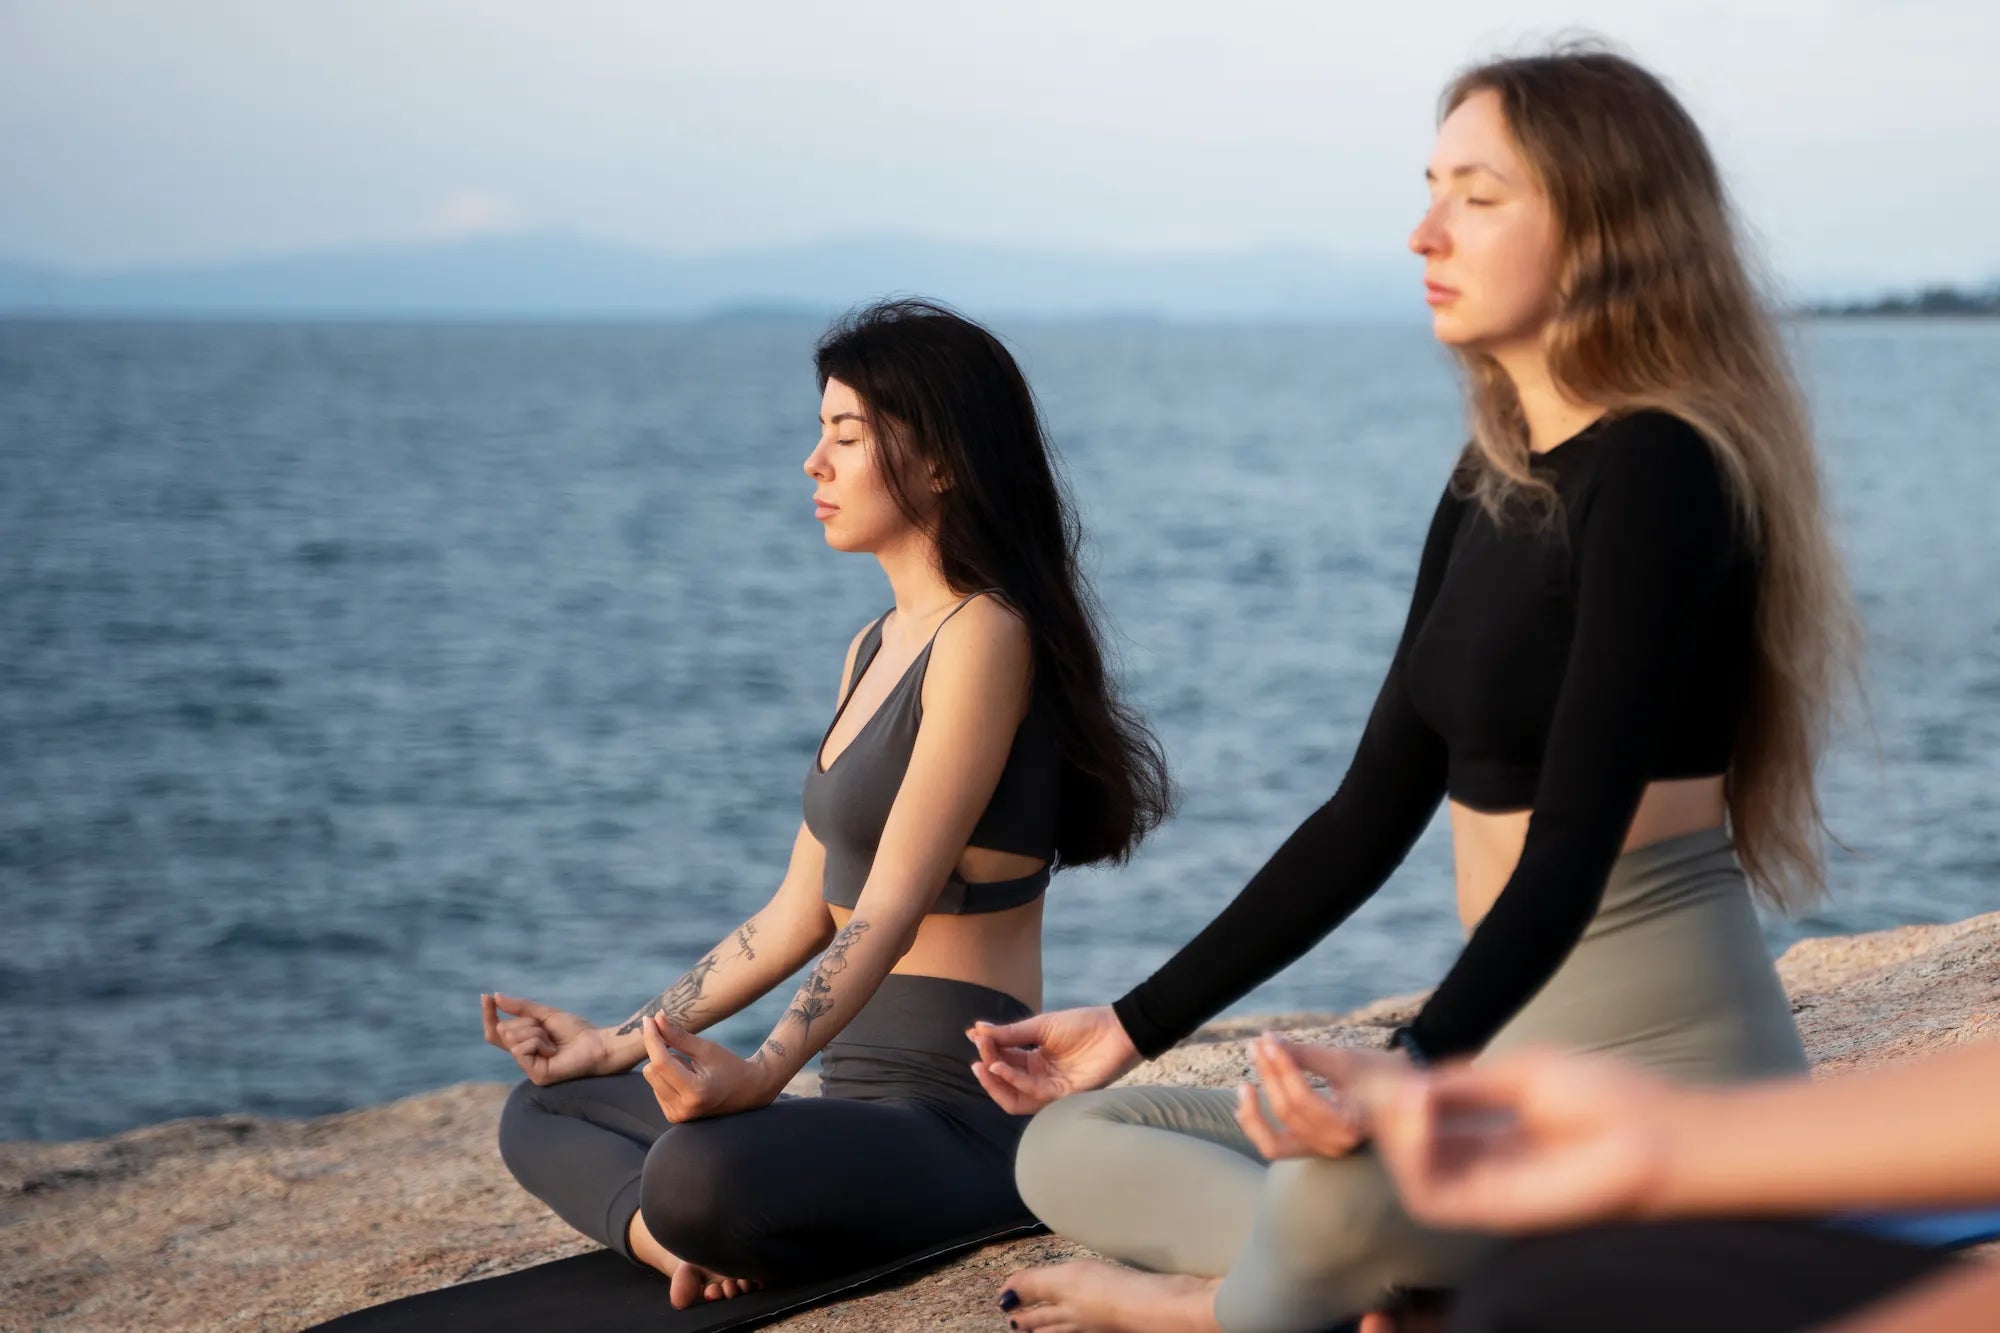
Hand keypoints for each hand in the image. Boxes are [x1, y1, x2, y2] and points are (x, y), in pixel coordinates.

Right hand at [483, 992, 614, 1085]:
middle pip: (504, 1031)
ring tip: (553, 1041)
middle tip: (548, 1030)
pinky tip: (554, 1050)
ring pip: (512, 1038)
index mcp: (524, 1043)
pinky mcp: (536, 1076)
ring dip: (535, 1032)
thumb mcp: (544, 1014)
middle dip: (527, 1022)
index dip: (489, 1015)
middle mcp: (523, 1057)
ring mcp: (529, 1068)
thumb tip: (495, 997)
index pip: (496, 1031)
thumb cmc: (575, 1031)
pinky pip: (521, 1049)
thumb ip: (520, 1008)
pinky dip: (538, 1042)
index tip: (485, 997)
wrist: (598, 1043)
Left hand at [639, 1013, 775, 1121]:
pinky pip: (656, 1087)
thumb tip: (656, 1019)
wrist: (748, 1091)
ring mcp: (677, 1115)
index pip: (661, 1062)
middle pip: (651, 1071)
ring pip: (652, 1078)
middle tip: (681, 1047)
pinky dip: (667, 1077)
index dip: (653, 1039)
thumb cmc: (730, 1066)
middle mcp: (683, 1109)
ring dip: (666, 1066)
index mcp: (694, 1091)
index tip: (649, 1020)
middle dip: (660, 1052)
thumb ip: (678, 1036)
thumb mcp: (707, 1048)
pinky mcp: (673, 1116)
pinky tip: (688, 1080)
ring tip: (692, 1069)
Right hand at [965, 1005, 1143, 1114]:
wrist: (1116, 1029)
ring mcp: (1051, 1088)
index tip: (974, 1036)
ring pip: (1015, 1096)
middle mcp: (1039, 1078)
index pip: (1003, 1061)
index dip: (988, 1051)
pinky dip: (1014, 1082)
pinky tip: (1001, 1067)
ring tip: (985, 1065)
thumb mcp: (1041, 1026)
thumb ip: (1011, 1033)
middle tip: (976, 1057)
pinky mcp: (1063, 1096)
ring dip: (996, 1082)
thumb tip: (977, 1030)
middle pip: (1005, 1084)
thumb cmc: (1082, 1025)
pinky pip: (1033, 1094)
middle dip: (987, 1072)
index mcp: (1033, 1060)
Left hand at [1234, 1033, 1411, 1160]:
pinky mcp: (1314, 1149)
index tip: (1269, 1040)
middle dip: (1268, 1075)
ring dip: (1254, 1112)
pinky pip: (1276, 1148)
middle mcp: (1336, 1145)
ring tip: (1244, 1084)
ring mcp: (1324, 1151)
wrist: (1403, 1093)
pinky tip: (1243, 1106)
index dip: (1281, 1067)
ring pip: (1275, 1141)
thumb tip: (1268, 1042)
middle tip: (1258, 1044)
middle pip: (1288, 1113)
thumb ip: (1306, 1056)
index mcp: (1351, 1125)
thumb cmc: (1380, 1073)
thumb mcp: (1345, 1061)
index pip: (1303, 1099)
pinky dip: (1257, 1130)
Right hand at [1367, 1047, 1678, 1231]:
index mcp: (1493, 1132)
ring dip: (1393, 1129)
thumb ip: (1462, 1083)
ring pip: (1410, 1172)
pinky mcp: (1494, 1212)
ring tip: (1405, 1091)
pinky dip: (1410, 1153)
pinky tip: (1419, 1108)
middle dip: (1380, 1106)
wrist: (1662, 1135)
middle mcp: (1484, 1166)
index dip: (1387, 1088)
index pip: (1423, 1115)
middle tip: (1374, 1072)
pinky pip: (1427, 1193)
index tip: (1357, 1057)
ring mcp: (1487, 1191)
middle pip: (1408, 1144)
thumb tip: (1404, 1081)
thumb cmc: (1611, 1099)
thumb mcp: (1522, 1074)